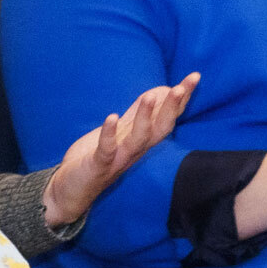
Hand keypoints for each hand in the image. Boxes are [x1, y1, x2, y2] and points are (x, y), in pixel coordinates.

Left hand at [43, 74, 199, 223]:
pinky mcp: (99, 165)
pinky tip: (112, 117)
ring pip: (138, 139)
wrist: (72, 191)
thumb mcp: (120, 133)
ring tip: (149, 97)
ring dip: (144, 118)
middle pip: (161, 128)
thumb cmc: (98, 158)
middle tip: (181, 86)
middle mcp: (135, 150)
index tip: (194, 77)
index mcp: (141, 141)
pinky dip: (109, 134)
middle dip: (172, 107)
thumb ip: (138, 115)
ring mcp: (119, 158)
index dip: (181, 99)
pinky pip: (106, 150)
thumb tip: (160, 93)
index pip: (167, 118)